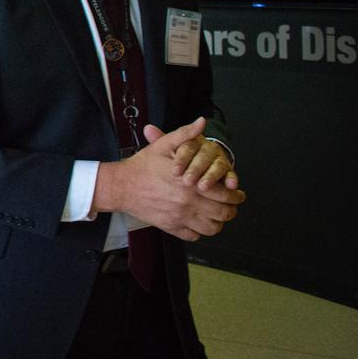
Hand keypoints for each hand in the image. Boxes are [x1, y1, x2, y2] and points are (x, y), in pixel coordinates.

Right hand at [93, 118, 245, 241]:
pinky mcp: (170, 227)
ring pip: (212, 228)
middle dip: (231, 209)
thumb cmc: (141, 166)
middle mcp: (188, 203)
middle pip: (224, 214)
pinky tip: (197, 221)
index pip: (226, 194)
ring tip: (216, 215)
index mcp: (191, 184)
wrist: (120, 186)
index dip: (236, 195)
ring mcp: (180, 218)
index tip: (237, 193)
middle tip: (231, 205)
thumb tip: (201, 122)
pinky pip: (194, 236)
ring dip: (217, 222)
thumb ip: (185, 134)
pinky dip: (199, 231)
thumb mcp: (162, 145)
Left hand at [160, 120, 238, 192]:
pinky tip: (230, 186)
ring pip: (217, 165)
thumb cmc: (181, 154)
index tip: (175, 171)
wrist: (201, 160)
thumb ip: (160, 139)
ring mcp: (219, 158)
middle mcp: (207, 148)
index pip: (188, 146)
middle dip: (195, 169)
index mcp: (193, 141)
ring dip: (211, 176)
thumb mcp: (169, 147)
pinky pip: (231, 174)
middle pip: (203, 156)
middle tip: (187, 181)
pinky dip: (232, 179)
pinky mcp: (228, 170)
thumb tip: (147, 129)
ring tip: (203, 186)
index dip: (182, 159)